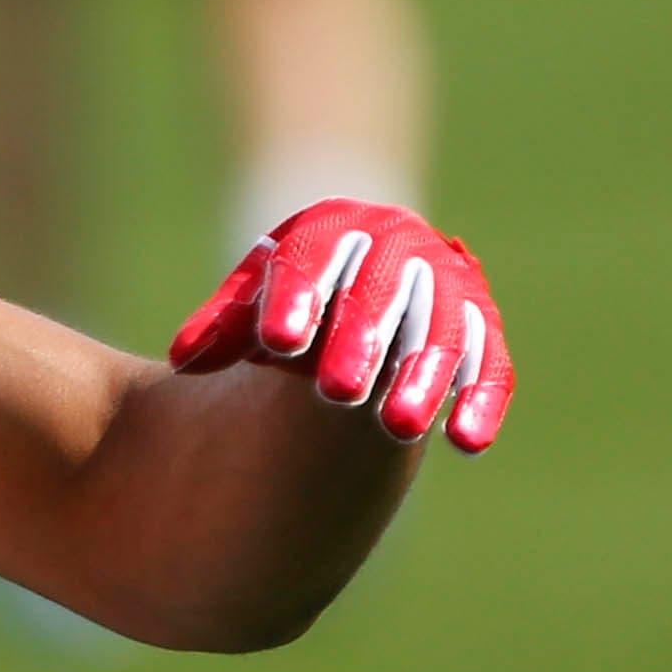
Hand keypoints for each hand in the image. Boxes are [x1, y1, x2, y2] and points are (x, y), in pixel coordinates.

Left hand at [166, 198, 514, 453]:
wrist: (366, 283)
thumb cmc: (300, 297)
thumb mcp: (258, 303)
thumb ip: (224, 328)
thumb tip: (182, 361)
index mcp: (333, 227)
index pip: (314, 257)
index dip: (297, 296)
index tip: (276, 342)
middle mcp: (396, 244)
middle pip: (380, 292)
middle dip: (361, 340)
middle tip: (336, 392)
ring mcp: (445, 283)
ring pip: (439, 330)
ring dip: (424, 377)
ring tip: (398, 428)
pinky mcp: (480, 328)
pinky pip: (489, 361)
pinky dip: (481, 400)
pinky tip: (465, 443)